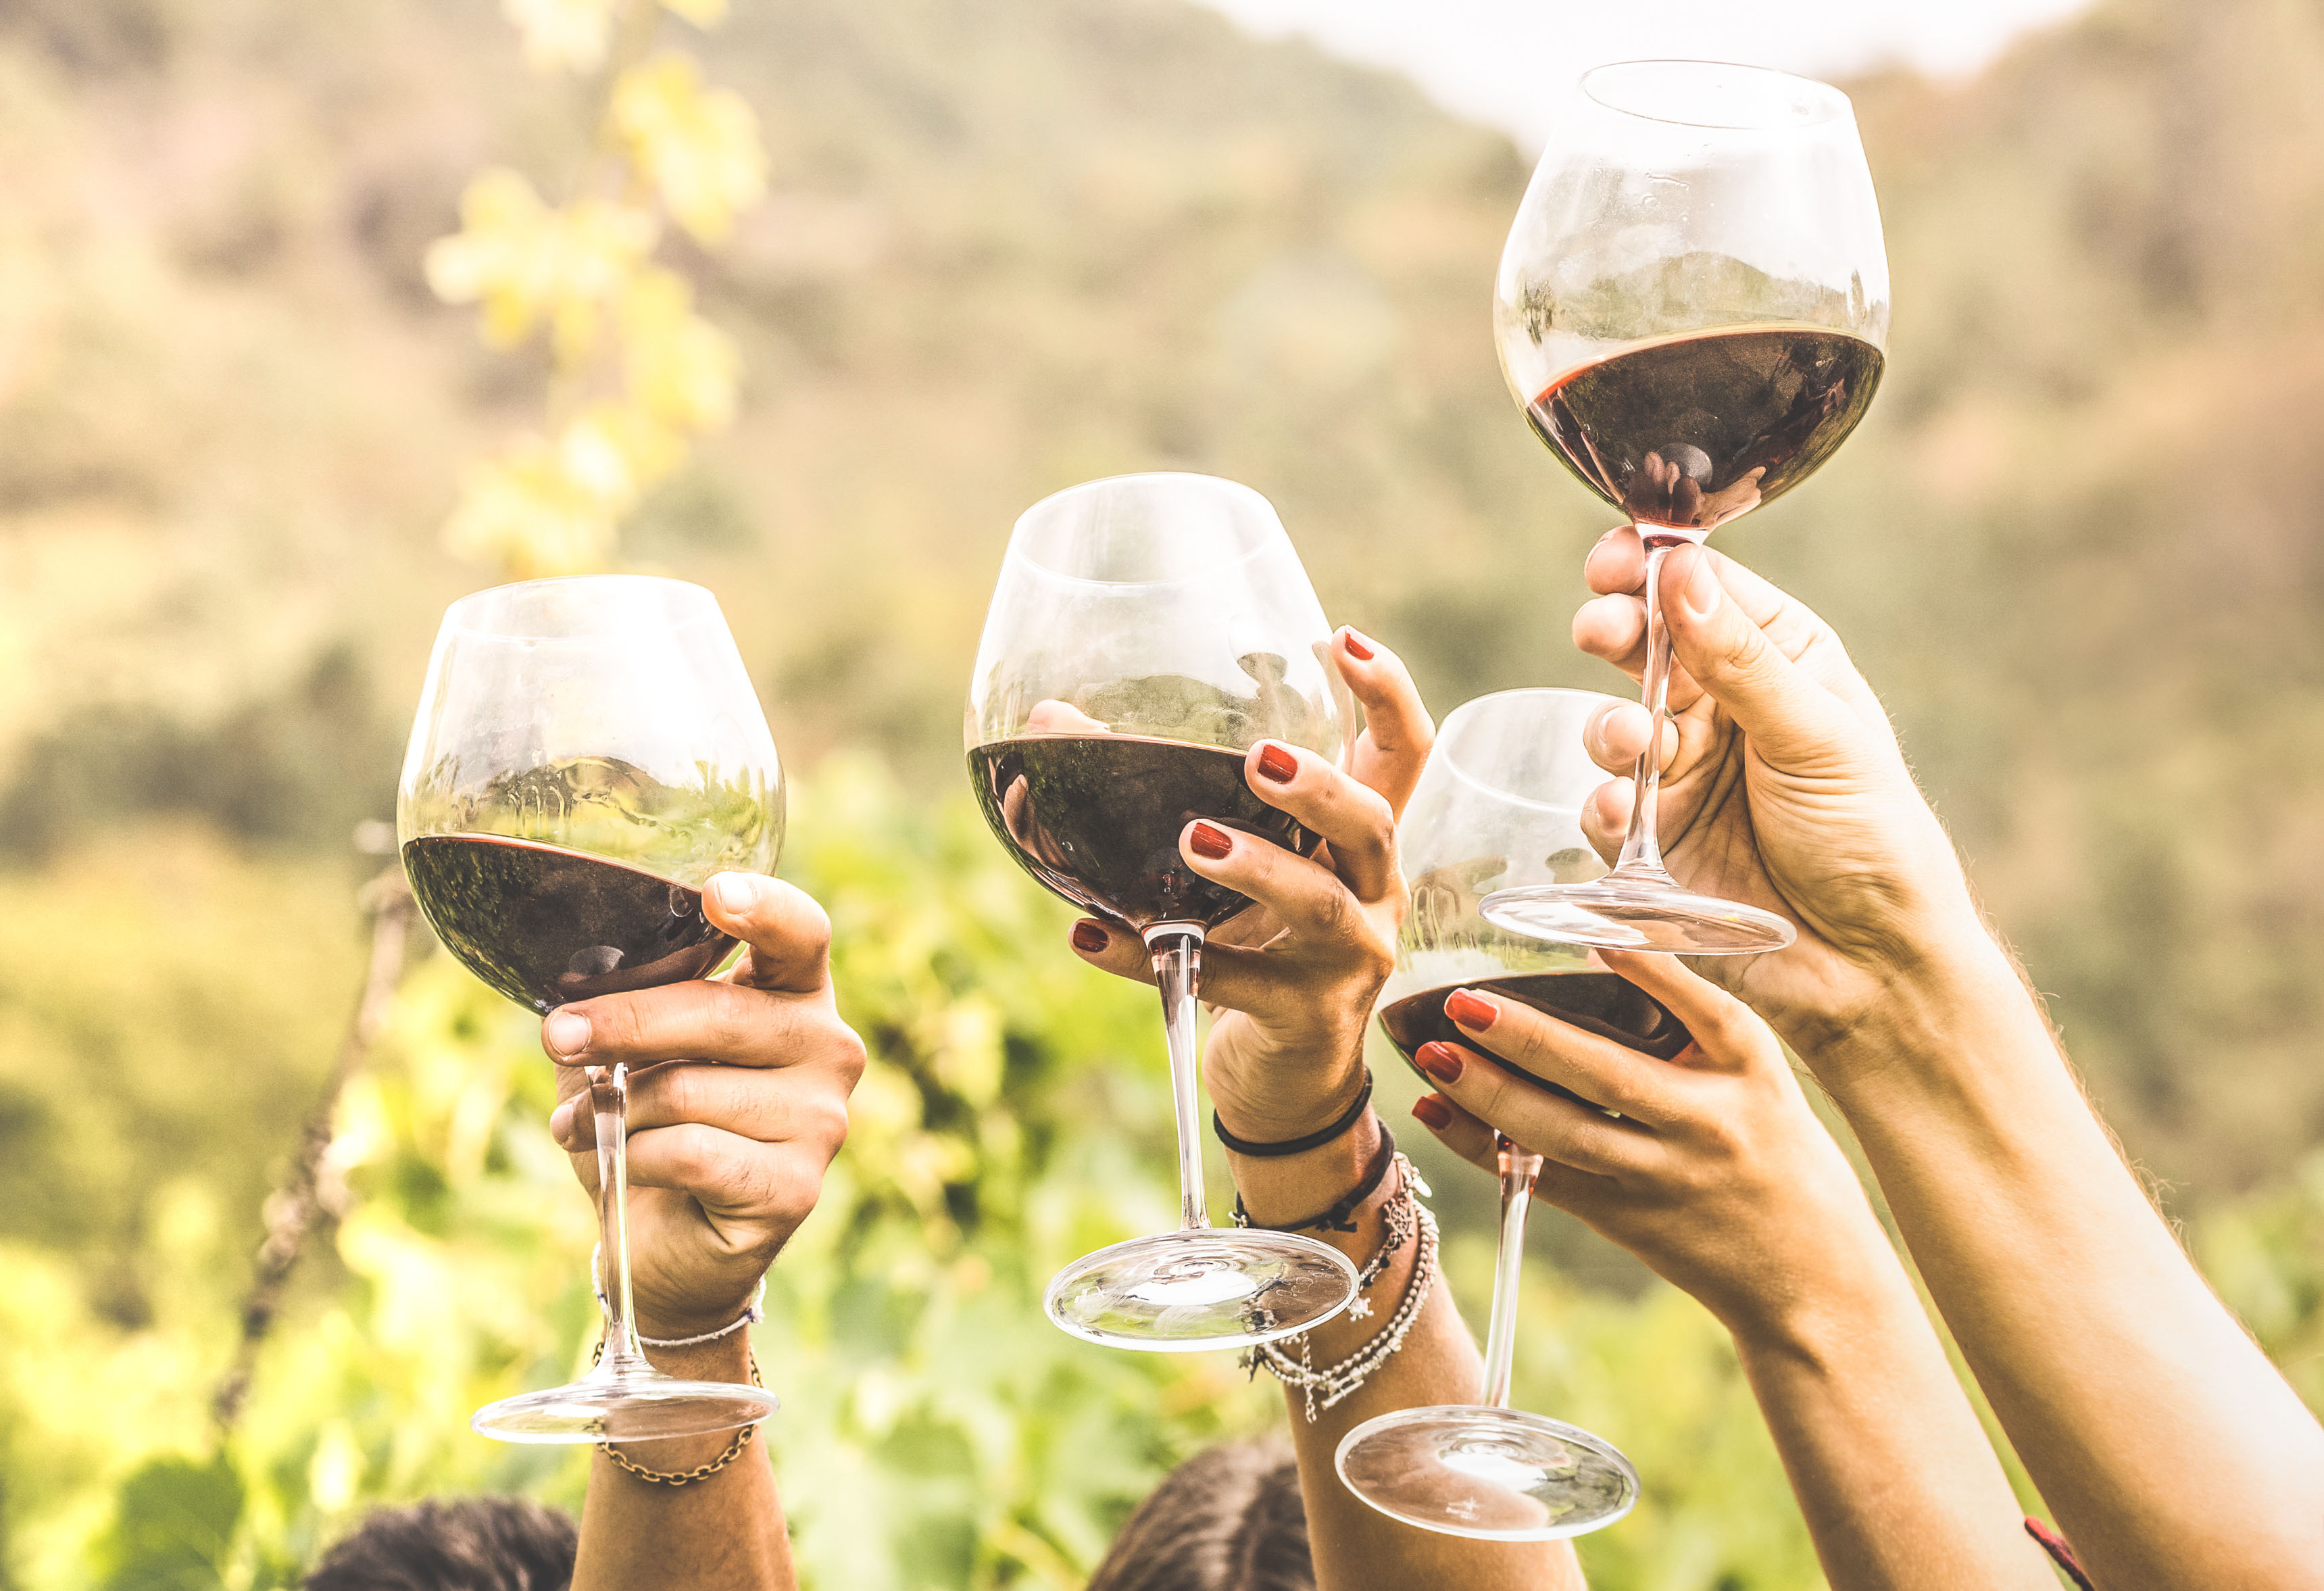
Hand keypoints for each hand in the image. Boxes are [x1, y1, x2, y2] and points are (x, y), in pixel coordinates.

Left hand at [542, 874, 866, 1338]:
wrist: (668, 1246)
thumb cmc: (651, 1126)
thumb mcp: (633, 1052)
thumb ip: (624, 1007)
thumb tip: (574, 989)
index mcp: (795, 995)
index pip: (800, 934)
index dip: (762, 909)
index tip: (714, 895)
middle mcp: (828, 1048)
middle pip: (720, 1013)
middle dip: (622, 1023)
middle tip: (557, 1036)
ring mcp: (821, 1121)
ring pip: (688, 1090)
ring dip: (611, 1109)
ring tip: (579, 1124)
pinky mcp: (795, 1188)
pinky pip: (688, 1154)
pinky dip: (630, 1157)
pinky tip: (612, 1162)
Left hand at [1068, 628, 1432, 1141]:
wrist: (1286, 1083)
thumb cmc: (1259, 948)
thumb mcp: (1235, 870)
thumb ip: (1165, 796)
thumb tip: (1048, 720)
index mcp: (1362, 842)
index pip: (1405, 754)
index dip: (1388, 695)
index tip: (1344, 640)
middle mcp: (1373, 892)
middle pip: (1373, 823)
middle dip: (1321, 788)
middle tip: (1258, 760)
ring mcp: (1348, 961)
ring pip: (1320, 905)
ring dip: (1259, 868)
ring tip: (1193, 840)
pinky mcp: (1303, 1020)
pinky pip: (1225, 983)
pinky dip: (1148, 958)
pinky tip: (1088, 936)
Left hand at [1407, 950, 1886, 1342]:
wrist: (1813, 1281)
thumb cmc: (1779, 1156)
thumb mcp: (1762, 1079)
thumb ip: (1696, 1024)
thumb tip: (1605, 951)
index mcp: (1751, 1072)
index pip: (1707, 1010)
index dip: (1654, 972)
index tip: (1601, 933)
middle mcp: (1707, 1124)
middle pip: (1607, 1077)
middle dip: (1529, 1039)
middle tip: (1464, 1003)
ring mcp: (1661, 1178)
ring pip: (1563, 1135)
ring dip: (1490, 1096)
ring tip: (1434, 1055)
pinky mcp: (1625, 1220)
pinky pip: (1543, 1178)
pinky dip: (1483, 1147)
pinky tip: (1438, 1110)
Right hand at [1572, 528, 1988, 1056]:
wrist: (1870, 967)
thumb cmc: (1871, 840)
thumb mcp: (1816, 737)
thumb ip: (1740, 659)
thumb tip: (1680, 568)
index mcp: (1782, 662)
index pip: (1704, 591)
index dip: (1651, 567)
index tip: (1612, 561)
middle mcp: (1725, 710)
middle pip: (1644, 647)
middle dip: (1614, 633)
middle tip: (1599, 631)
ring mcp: (1683, 777)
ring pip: (1614, 726)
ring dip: (1611, 727)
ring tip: (1631, 745)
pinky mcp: (1651, 845)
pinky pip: (1603, 810)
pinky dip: (1605, 807)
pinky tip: (1624, 814)